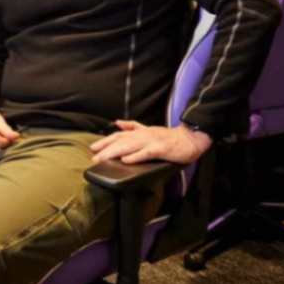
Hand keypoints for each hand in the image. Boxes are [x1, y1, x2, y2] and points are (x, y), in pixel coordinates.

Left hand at [89, 121, 210, 164]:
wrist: (191, 138)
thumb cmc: (169, 137)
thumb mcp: (148, 129)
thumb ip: (133, 126)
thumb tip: (118, 123)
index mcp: (140, 132)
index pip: (118, 136)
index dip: (105, 141)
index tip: (93, 148)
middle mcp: (143, 135)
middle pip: (120, 141)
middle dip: (105, 149)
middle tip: (94, 157)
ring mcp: (152, 141)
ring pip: (129, 147)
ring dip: (115, 153)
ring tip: (103, 159)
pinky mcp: (161, 149)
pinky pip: (146, 153)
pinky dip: (135, 156)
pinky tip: (126, 160)